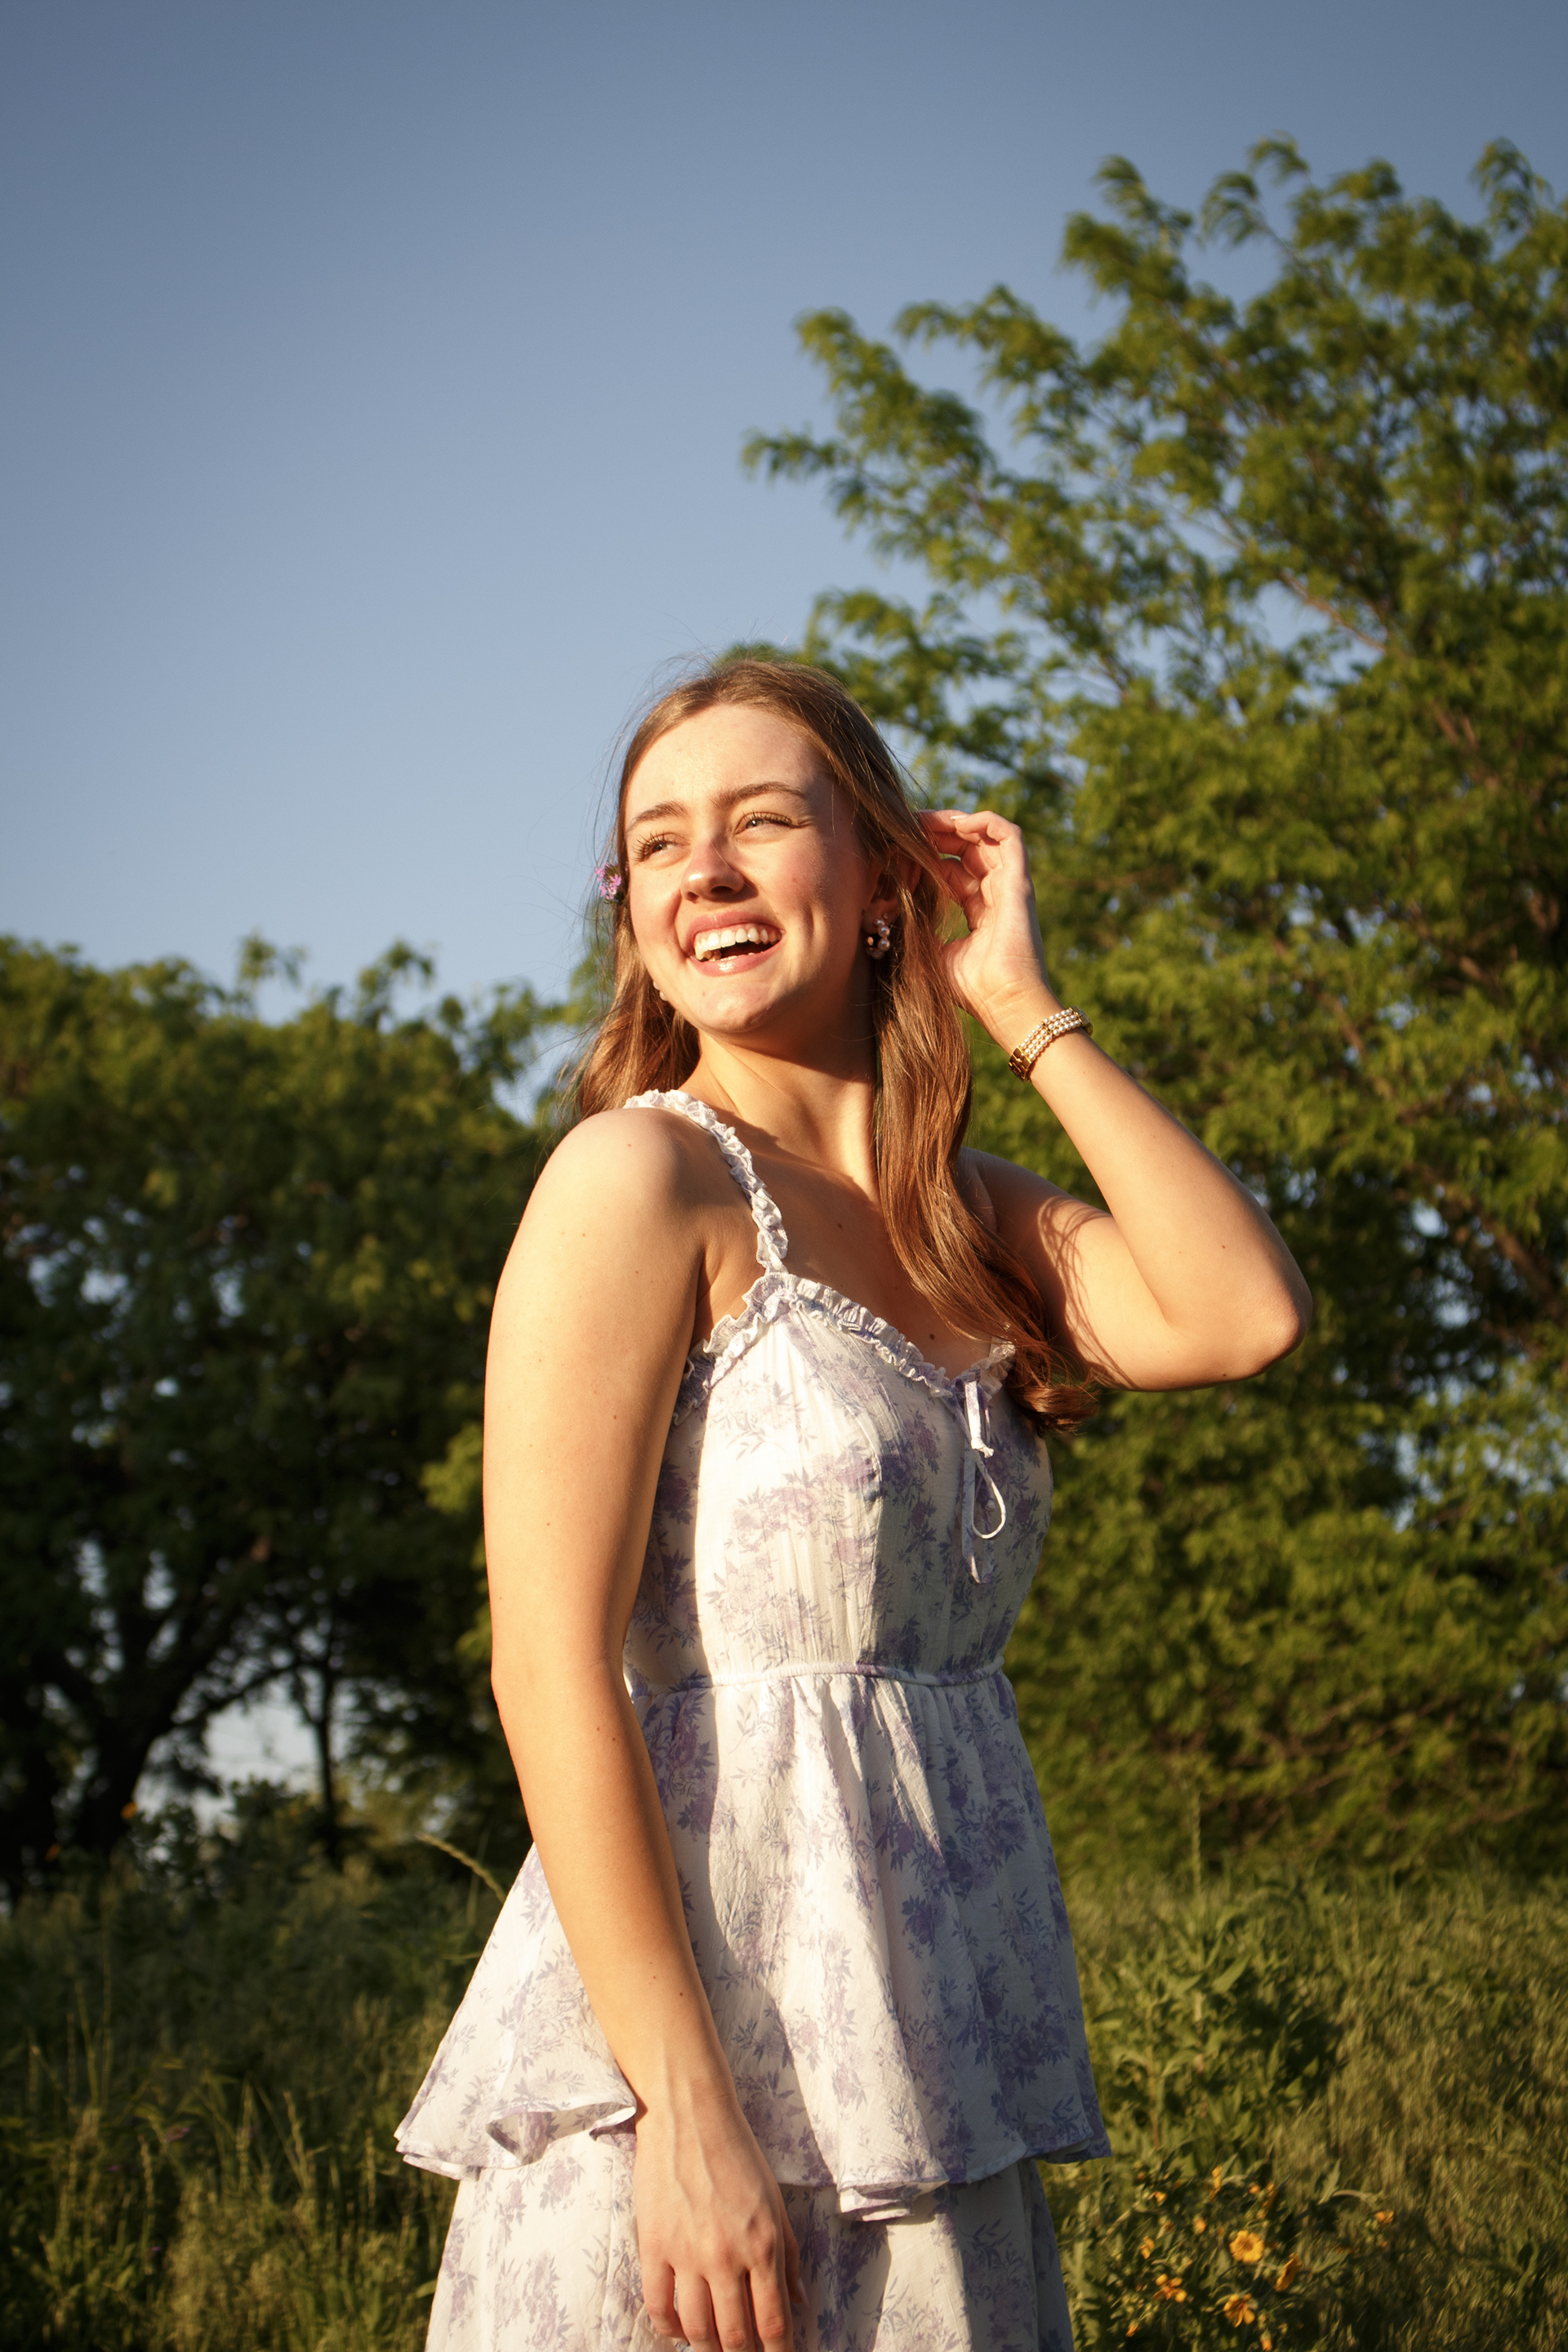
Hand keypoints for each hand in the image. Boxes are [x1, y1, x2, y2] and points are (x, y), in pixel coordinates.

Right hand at [635, 2089, 801, 2349]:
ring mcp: (686, 2254)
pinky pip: (657, 2307)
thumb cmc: (737, 2152)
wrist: (688, 2113)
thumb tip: (799, 2302)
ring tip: (713, 2346)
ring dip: (707, 2347)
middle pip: (734, 2337)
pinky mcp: (653, 2246)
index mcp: (763, 2244)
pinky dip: (668, 2330)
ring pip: (697, 2330)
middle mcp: (726, 2256)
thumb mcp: (775, 2200)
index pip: (773, 2322)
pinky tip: (678, 2330)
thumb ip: (790, 2254)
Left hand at [918, 809, 1054, 1045]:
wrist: (1003, 1002)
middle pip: (967, 849)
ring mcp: (1010, 886)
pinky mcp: (1020, 881)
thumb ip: (918, 930)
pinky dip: (987, 821)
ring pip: (986, 837)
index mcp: (979, 911)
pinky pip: (1009, 837)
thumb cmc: (971, 989)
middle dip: (938, 832)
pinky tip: (958, 822)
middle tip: (908, 825)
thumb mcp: (933, 954)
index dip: (927, 854)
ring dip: (957, 822)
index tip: (899, 847)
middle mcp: (996, 894)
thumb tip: (889, 914)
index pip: (952, 870)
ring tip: (928, 819)